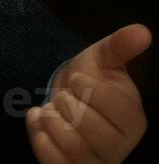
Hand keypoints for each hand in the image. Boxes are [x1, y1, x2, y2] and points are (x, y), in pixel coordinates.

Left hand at [27, 23, 149, 162]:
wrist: (66, 100)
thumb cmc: (89, 80)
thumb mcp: (103, 58)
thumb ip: (120, 45)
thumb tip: (143, 31)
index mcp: (133, 119)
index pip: (116, 106)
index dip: (89, 87)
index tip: (79, 80)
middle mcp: (119, 146)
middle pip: (92, 129)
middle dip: (68, 103)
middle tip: (65, 96)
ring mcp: (95, 161)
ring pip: (73, 147)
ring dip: (52, 119)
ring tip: (52, 109)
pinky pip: (54, 162)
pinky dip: (39, 137)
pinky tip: (39, 120)